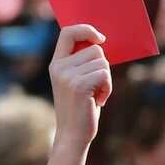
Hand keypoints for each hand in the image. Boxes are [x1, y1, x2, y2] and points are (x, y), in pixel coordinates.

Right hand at [48, 25, 111, 147]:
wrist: (72, 135)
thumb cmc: (80, 108)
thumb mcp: (76, 81)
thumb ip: (82, 62)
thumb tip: (101, 42)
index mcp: (56, 64)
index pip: (68, 32)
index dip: (86, 29)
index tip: (100, 39)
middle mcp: (59, 67)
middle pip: (95, 48)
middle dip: (102, 65)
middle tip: (95, 85)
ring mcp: (67, 76)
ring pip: (102, 61)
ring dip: (106, 78)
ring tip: (96, 94)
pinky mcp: (79, 85)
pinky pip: (105, 73)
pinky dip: (108, 87)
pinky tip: (99, 100)